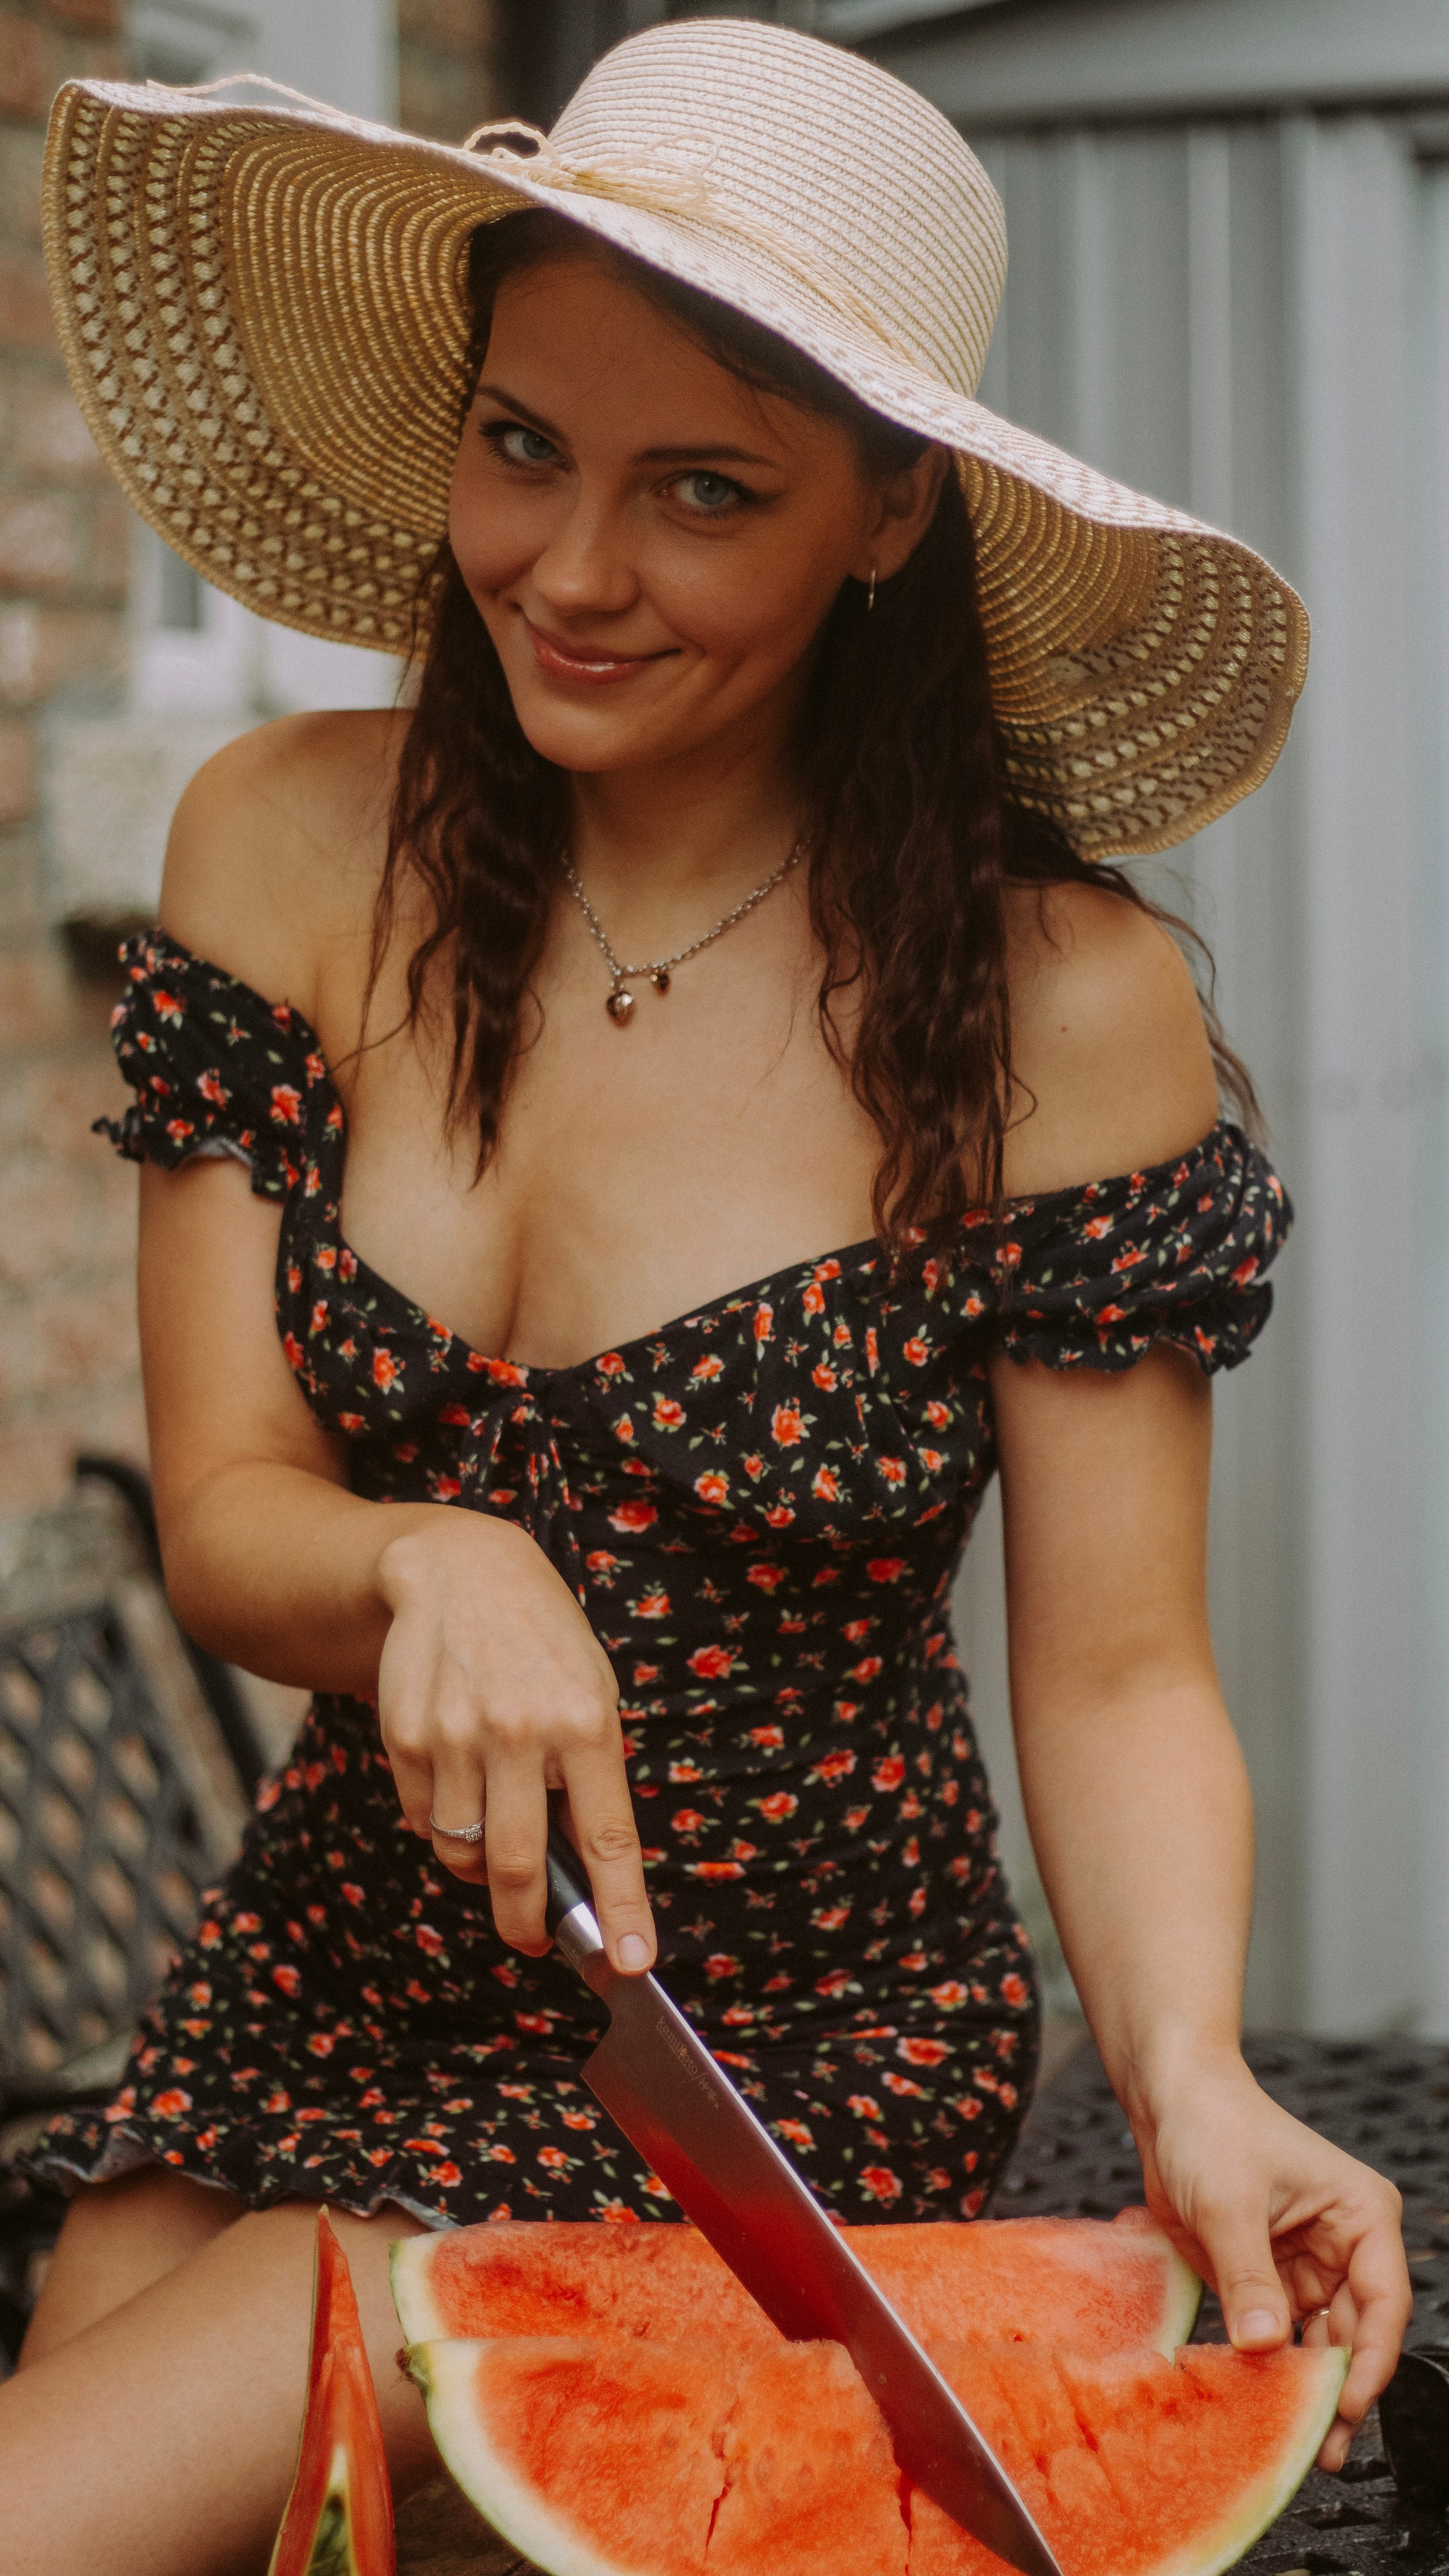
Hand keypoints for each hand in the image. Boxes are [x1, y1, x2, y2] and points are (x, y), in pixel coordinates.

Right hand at [374, 1512, 655, 1975]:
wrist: (459, 1570)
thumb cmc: (542, 1643)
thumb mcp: (591, 1691)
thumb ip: (590, 1775)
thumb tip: (581, 1871)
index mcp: (586, 1722)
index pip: (608, 1838)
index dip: (620, 1909)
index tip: (632, 1963)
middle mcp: (521, 1732)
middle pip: (516, 1865)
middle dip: (526, 1923)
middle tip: (534, 1938)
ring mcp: (455, 1735)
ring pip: (461, 1851)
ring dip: (478, 1865)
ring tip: (494, 1820)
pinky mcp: (406, 1736)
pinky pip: (423, 1819)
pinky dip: (443, 1820)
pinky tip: (458, 1773)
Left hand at [1133, 2050, 1410, 2468]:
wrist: (1168, 2101)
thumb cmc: (1211, 2127)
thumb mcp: (1229, 2202)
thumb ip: (1250, 2277)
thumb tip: (1265, 2346)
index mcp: (1361, 2218)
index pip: (1383, 2303)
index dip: (1369, 2362)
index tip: (1344, 2406)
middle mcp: (1345, 2247)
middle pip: (1356, 2335)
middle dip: (1337, 2390)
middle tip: (1320, 2449)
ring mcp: (1307, 2266)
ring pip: (1319, 2344)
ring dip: (1303, 2388)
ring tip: (1291, 2442)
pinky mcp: (1268, 2279)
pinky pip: (1278, 2335)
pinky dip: (1269, 2368)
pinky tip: (1258, 2404)